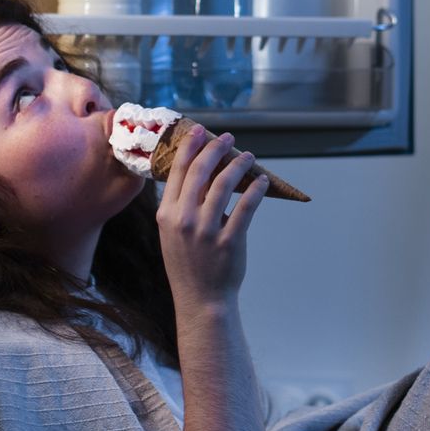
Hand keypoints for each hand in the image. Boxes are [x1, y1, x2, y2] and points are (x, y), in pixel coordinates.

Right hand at [156, 124, 268, 311]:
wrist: (201, 299)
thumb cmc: (188, 263)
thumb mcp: (172, 233)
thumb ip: (181, 205)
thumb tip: (199, 172)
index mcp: (167, 214)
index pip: (177, 171)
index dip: (190, 147)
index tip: (200, 130)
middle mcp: (184, 220)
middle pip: (201, 171)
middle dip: (215, 148)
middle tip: (228, 138)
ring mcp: (206, 231)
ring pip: (225, 184)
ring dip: (239, 165)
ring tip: (248, 157)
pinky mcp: (229, 241)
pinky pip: (246, 207)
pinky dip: (256, 190)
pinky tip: (262, 181)